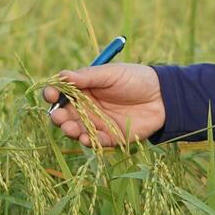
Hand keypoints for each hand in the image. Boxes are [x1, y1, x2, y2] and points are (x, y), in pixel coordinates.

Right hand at [42, 62, 166, 147]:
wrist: (163, 96)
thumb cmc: (136, 79)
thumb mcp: (111, 73)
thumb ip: (88, 77)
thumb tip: (62, 76)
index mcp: (84, 89)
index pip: (61, 93)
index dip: (52, 94)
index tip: (50, 95)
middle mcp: (87, 107)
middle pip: (64, 114)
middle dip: (58, 116)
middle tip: (59, 116)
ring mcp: (97, 123)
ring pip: (77, 129)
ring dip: (71, 130)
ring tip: (71, 128)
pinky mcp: (110, 137)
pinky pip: (96, 141)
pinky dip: (89, 141)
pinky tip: (86, 138)